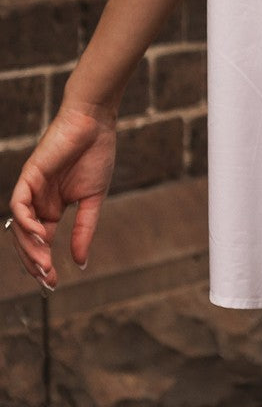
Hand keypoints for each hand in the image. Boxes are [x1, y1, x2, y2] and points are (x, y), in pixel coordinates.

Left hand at [5, 98, 116, 292]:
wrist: (95, 124)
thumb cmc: (96, 155)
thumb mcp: (93, 200)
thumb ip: (85, 229)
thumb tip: (80, 263)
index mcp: (52, 208)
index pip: (41, 242)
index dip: (44, 264)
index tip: (54, 283)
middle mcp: (37, 202)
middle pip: (26, 240)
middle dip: (34, 262)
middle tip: (47, 280)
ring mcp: (31, 189)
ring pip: (19, 226)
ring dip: (30, 247)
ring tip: (44, 264)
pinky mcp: (29, 176)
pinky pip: (19, 205)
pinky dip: (25, 222)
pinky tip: (40, 235)